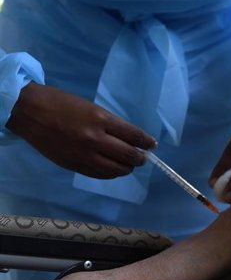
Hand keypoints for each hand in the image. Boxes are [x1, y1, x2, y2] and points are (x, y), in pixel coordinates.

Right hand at [6, 82, 155, 177]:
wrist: (30, 112)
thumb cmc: (62, 104)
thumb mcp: (92, 108)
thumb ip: (111, 124)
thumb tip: (130, 138)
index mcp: (101, 120)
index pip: (134, 136)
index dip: (147, 142)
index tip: (152, 145)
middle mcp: (95, 139)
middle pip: (128, 155)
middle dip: (140, 158)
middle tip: (144, 157)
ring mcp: (84, 155)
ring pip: (116, 169)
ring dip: (127, 168)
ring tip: (130, 165)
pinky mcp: (74, 165)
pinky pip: (99, 175)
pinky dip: (110, 174)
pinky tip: (113, 169)